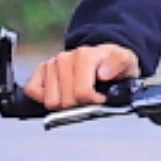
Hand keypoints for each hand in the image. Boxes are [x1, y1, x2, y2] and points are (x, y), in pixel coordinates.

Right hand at [26, 42, 141, 111]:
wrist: (104, 59)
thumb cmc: (114, 65)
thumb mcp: (127, 62)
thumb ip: (119, 63)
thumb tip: (103, 73)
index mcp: (85, 55)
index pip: (82, 92)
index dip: (93, 102)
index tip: (100, 99)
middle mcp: (65, 57)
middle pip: (66, 101)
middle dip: (79, 105)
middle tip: (89, 99)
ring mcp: (51, 64)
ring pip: (50, 100)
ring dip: (64, 104)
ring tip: (76, 96)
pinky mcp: (39, 71)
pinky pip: (33, 91)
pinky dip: (44, 98)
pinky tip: (60, 93)